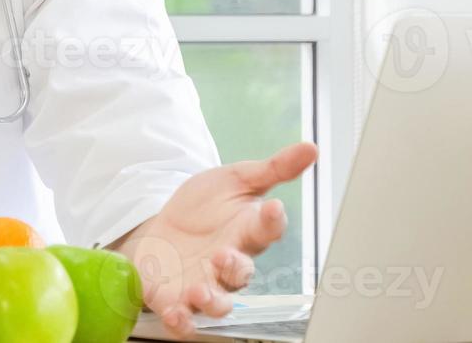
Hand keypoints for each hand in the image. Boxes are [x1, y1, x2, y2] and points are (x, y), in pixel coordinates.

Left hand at [115, 141, 317, 335]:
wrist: (161, 230)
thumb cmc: (203, 209)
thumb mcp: (233, 180)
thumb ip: (272, 169)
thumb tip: (310, 148)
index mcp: (246, 232)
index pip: (267, 228)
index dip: (271, 220)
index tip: (272, 208)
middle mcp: (230, 264)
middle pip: (242, 272)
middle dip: (234, 266)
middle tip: (222, 254)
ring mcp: (205, 284)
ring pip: (218, 303)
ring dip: (211, 301)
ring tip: (199, 290)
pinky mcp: (178, 300)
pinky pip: (185, 320)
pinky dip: (181, 322)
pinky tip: (174, 313)